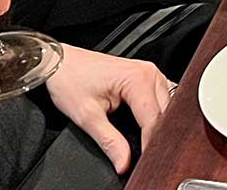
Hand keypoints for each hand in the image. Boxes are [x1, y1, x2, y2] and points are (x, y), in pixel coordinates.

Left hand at [44, 46, 172, 173]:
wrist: (59, 62)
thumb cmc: (70, 79)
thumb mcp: (87, 116)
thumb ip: (109, 142)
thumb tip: (124, 162)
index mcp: (138, 79)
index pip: (154, 120)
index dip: (149, 144)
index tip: (143, 161)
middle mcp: (149, 73)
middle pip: (165, 113)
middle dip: (156, 135)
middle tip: (142, 155)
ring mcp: (149, 73)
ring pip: (167, 106)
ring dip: (158, 125)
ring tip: (143, 142)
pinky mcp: (146, 76)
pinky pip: (161, 98)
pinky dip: (156, 114)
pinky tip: (145, 126)